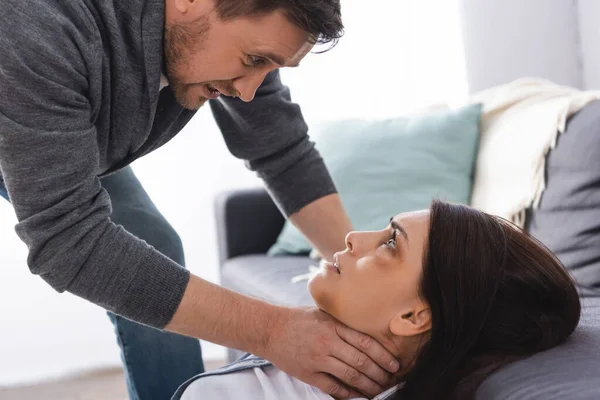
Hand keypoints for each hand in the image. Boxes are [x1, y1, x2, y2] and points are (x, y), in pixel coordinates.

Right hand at [264, 307, 399, 398]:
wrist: (270, 329)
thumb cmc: (298, 319)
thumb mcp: (323, 313)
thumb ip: (343, 323)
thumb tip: (367, 332)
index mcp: (334, 326)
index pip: (365, 342)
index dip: (383, 355)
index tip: (394, 364)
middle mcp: (328, 342)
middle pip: (361, 361)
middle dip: (380, 373)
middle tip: (391, 379)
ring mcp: (318, 359)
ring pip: (350, 376)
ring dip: (368, 386)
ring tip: (379, 390)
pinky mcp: (308, 373)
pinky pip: (333, 387)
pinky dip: (349, 394)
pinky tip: (359, 396)